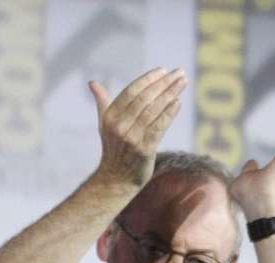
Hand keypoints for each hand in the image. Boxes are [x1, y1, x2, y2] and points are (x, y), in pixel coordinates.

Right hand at [90, 67, 186, 189]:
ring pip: (154, 110)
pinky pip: (160, 127)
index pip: (132, 91)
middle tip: (179, 72)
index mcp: (110, 117)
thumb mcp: (104, 125)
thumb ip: (102, 102)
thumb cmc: (113, 148)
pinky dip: (169, 113)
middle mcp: (120, 126)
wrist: (116, 179)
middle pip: (145, 98)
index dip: (148, 79)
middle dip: (164, 83)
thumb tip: (92, 83)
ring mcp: (132, 138)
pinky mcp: (145, 150)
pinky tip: (178, 102)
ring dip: (171, 94)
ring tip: (183, 83)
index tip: (163, 71)